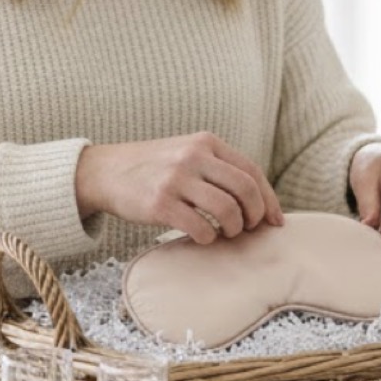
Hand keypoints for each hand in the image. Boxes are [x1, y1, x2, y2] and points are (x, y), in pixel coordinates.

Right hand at [74, 134, 283, 243]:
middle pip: (246, 191)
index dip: (269, 200)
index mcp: (206, 142)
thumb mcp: (187, 153)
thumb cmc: (154, 168)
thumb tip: (259, 200)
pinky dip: (208, 238)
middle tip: (248, 229)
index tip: (275, 221)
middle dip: (255, 216)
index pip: (252, 171)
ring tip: (225, 233)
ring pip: (227, 210)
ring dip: (233, 229)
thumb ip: (218, 167)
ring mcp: (176, 179)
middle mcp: (194, 156)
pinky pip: (200, 227)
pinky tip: (203, 237)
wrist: (105, 171)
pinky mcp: (160, 203)